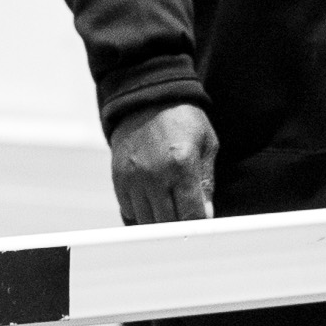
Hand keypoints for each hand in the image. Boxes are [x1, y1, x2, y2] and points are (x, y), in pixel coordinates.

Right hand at [111, 104, 217, 225]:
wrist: (147, 98)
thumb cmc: (184, 120)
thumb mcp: (206, 144)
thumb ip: (206, 182)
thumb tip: (205, 216)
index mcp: (181, 164)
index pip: (191, 215)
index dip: (199, 225)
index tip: (202, 223)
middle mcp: (154, 174)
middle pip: (168, 224)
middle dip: (180, 227)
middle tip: (187, 218)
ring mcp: (133, 177)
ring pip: (146, 222)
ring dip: (160, 221)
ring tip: (170, 208)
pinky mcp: (118, 178)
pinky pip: (129, 210)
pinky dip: (141, 211)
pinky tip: (152, 199)